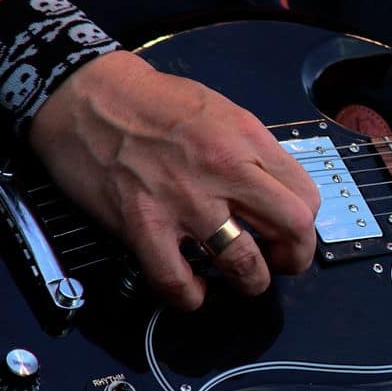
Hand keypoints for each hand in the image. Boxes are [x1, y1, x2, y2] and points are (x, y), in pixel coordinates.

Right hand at [28, 50, 320, 309]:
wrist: (86, 94)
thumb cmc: (151, 102)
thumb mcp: (222, 111)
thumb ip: (252, 153)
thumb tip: (276, 195)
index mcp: (247, 141)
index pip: (306, 197)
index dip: (305, 225)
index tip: (292, 232)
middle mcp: (224, 170)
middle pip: (292, 229)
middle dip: (294, 258)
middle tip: (281, 262)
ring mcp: (185, 201)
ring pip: (244, 264)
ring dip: (249, 282)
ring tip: (240, 279)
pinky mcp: (144, 225)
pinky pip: (178, 281)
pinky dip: (190, 296)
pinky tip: (193, 289)